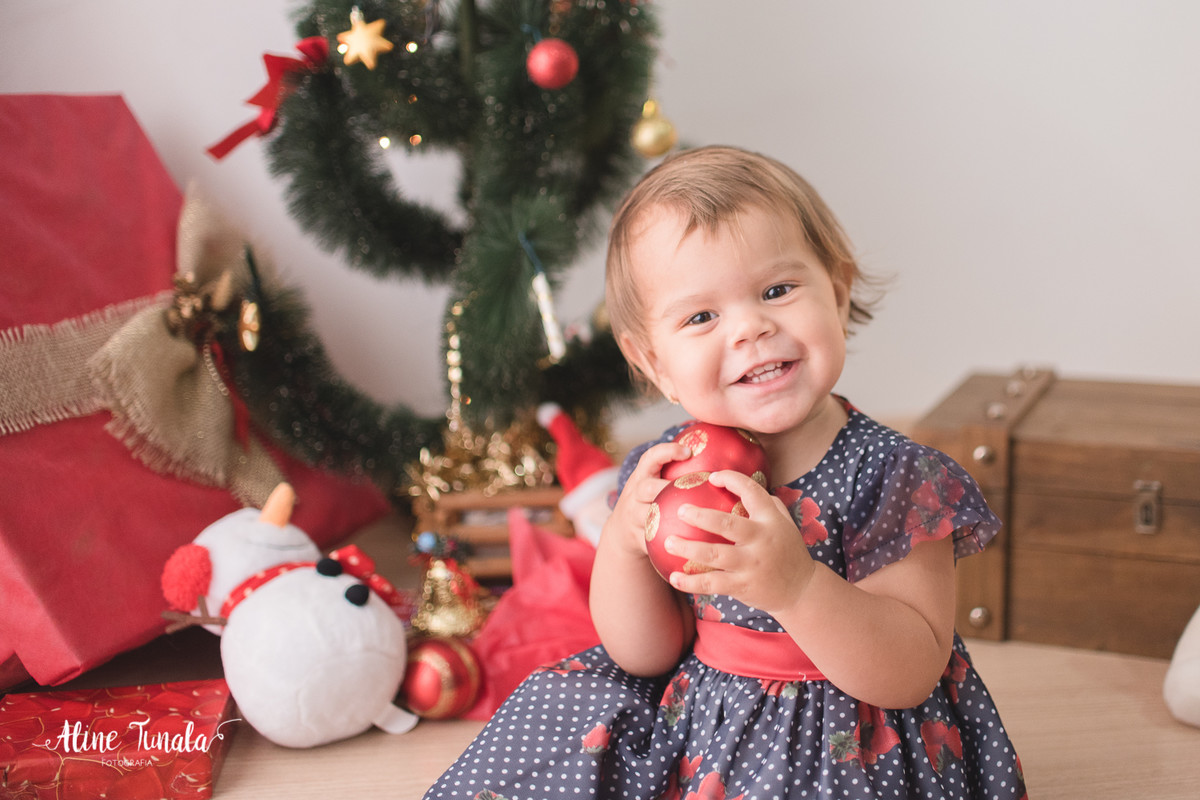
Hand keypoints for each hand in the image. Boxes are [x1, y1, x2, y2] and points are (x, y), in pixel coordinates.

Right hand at [603, 440, 691, 558]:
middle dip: (667, 487)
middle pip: (647, 488)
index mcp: (640, 477)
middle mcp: (633, 495)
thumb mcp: (652, 484)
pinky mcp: (637, 539)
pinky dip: (672, 546)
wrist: (621, 531)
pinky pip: (654, 544)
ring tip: (696, 521)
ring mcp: (633, 518)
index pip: (650, 458)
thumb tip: (720, 462)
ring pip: (649, 518)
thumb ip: (675, 474)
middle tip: (693, 490)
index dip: (667, 451)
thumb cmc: (649, 502)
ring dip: (670, 520)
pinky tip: (694, 549)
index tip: (688, 451)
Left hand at [665, 470, 815, 614]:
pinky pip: (712, 584)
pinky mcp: (743, 586)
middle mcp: (761, 540)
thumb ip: (765, 503)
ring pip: (715, 555)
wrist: (802, 589)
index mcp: (771, 520)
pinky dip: (691, 582)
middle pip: (727, 525)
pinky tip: (673, 577)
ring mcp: (752, 565)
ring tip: (668, 541)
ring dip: (688, 549)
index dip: (732, 480)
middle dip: (701, 516)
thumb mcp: (784, 522)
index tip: (712, 477)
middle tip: (680, 509)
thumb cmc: (786, 550)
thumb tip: (735, 483)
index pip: (752, 492)